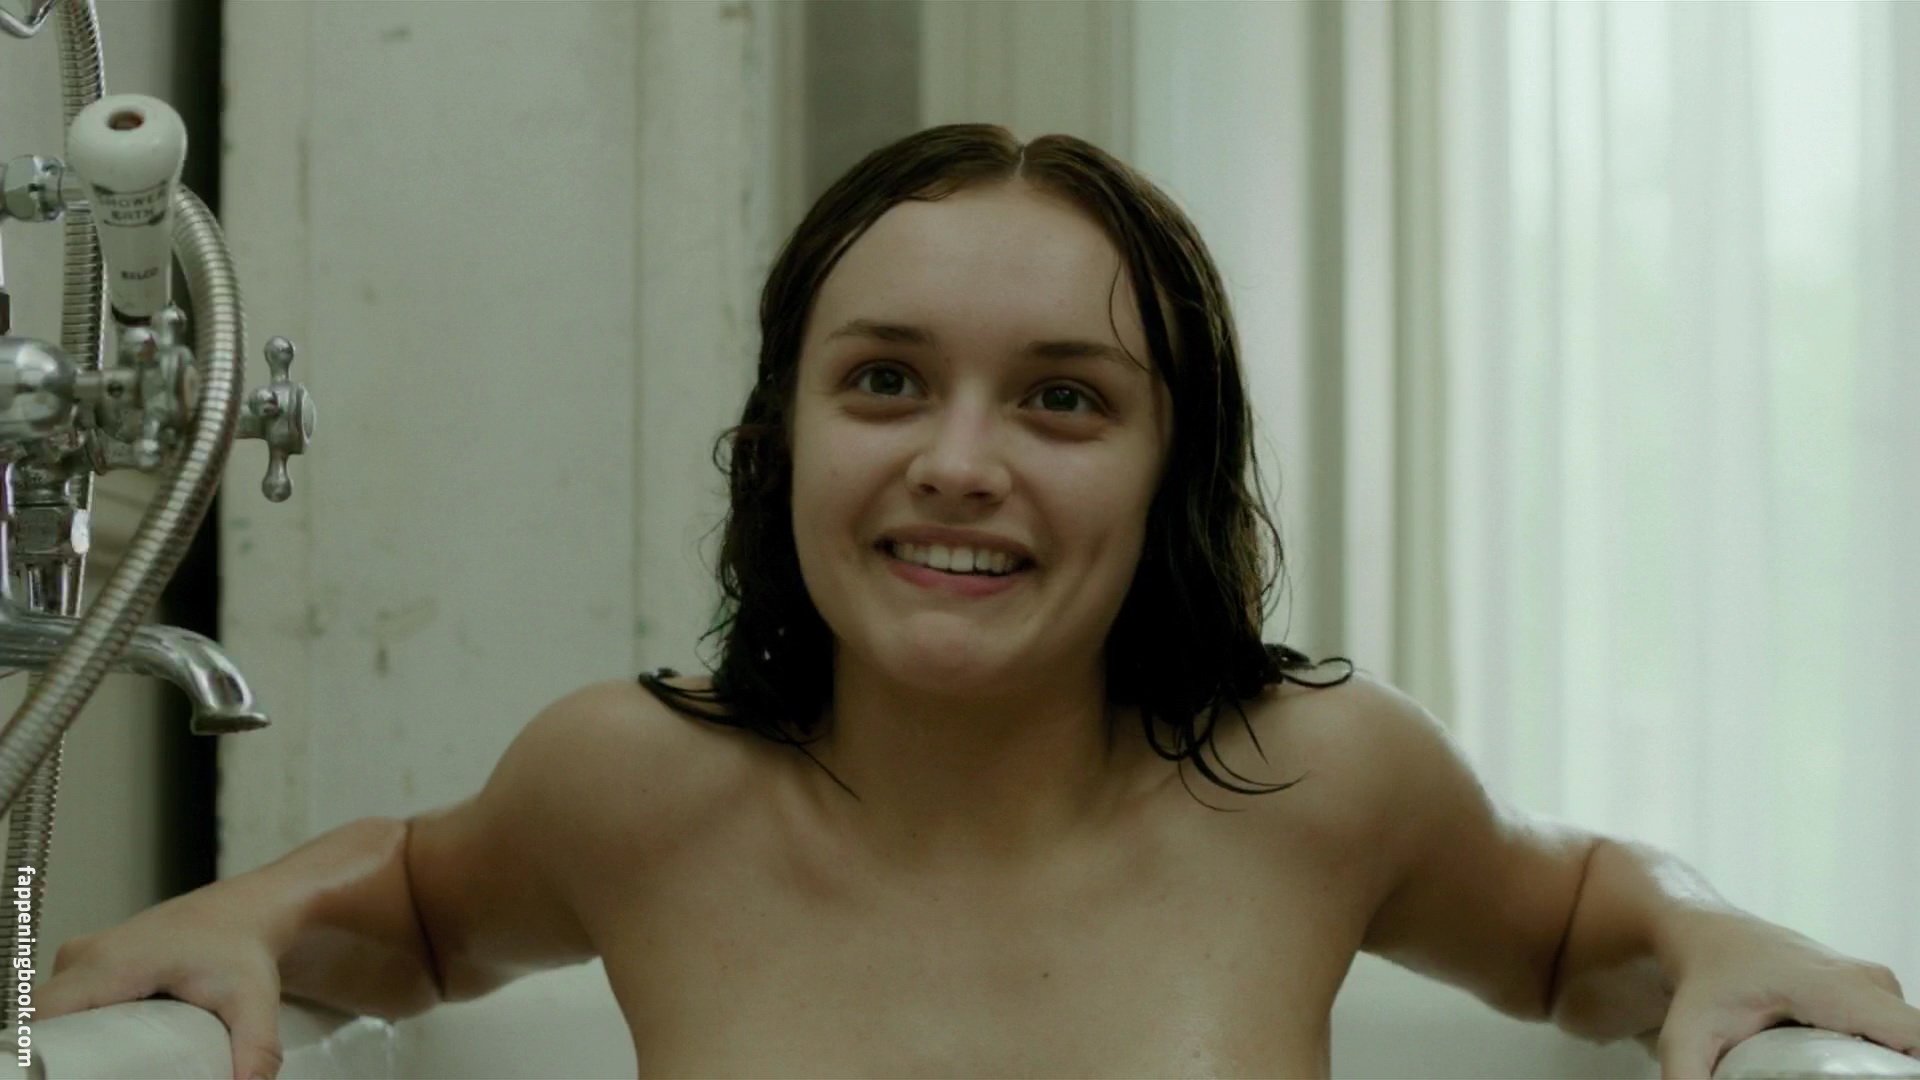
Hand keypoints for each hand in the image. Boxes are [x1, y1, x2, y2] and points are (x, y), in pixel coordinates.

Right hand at [38, 885, 284, 1079]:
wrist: (244, 913)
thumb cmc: (242, 948)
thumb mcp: (252, 1000)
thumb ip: (254, 1048)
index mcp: (109, 964)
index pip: (44, 1017)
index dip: (52, 1054)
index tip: (81, 1073)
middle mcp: (85, 957)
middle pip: (46, 1022)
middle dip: (70, 1056)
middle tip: (114, 1070)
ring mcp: (82, 959)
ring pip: (54, 1014)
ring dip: (76, 1043)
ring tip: (115, 1064)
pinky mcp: (87, 966)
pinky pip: (65, 1004)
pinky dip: (81, 1027)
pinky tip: (108, 1048)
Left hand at [1654, 909, 1919, 1078]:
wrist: (1704, 930)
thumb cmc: (1700, 979)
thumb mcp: (1686, 1033)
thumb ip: (1687, 1076)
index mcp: (1837, 990)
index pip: (1914, 1036)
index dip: (1909, 1070)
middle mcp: (1867, 981)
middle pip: (1914, 1046)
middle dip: (1892, 1074)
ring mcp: (1873, 982)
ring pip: (1907, 1041)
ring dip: (1887, 1066)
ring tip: (1841, 1076)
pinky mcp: (1870, 988)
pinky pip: (1899, 1030)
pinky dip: (1883, 1054)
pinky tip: (1846, 1068)